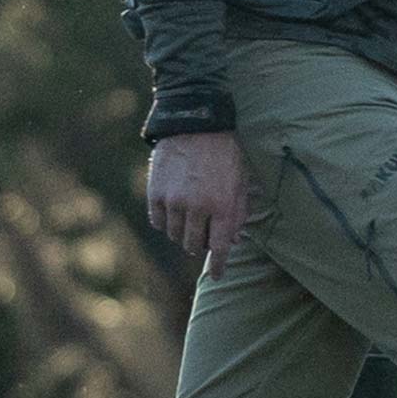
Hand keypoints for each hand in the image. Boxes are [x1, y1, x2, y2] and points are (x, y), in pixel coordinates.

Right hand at [146, 130, 252, 277]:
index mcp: (222, 206)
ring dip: (183, 232)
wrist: (196, 122)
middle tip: (204, 235)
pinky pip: (158, 222)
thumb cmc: (224, 152)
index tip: (217, 276)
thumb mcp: (240, 181)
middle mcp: (197, 207)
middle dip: (201, 244)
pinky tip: (173, 211)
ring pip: (175, 235)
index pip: (220, 248)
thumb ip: (238, 213)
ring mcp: (174, 201)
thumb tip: (233, 241)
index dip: (219, 266)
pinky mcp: (156, 193)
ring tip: (189, 218)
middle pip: (194, 245)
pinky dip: (166, 222)